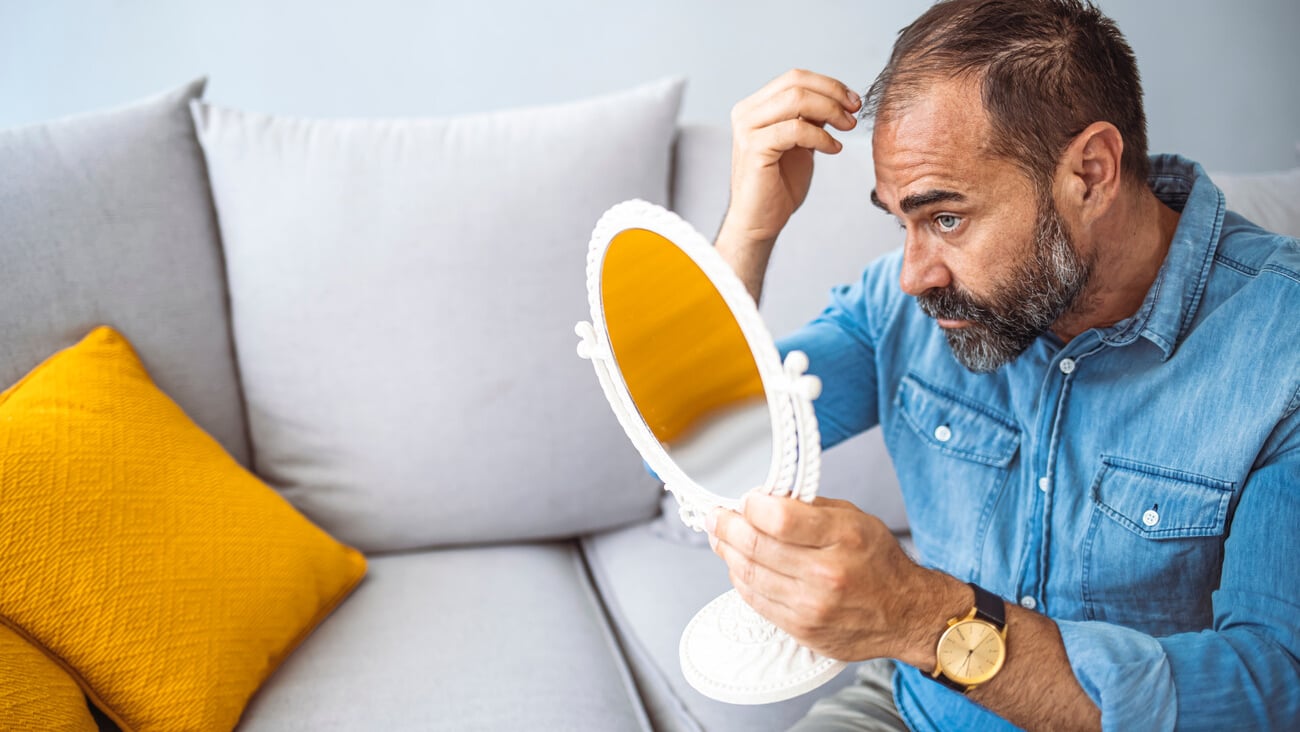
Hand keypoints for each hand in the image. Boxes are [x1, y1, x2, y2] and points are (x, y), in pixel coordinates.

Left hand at [707, 493, 951, 663]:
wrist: (905, 614)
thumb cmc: (879, 563)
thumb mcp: (855, 519)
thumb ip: (809, 508)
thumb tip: (764, 499)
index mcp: (843, 537)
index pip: (778, 517)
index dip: (751, 505)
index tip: (744, 499)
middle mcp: (826, 573)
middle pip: (755, 545)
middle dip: (726, 525)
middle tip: (716, 516)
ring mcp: (811, 606)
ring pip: (748, 574)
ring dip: (727, 552)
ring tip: (720, 537)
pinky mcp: (801, 628)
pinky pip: (755, 600)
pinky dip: (740, 578)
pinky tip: (738, 565)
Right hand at [721, 70, 861, 248]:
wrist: (760, 221)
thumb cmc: (779, 184)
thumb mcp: (800, 142)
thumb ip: (810, 118)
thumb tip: (836, 98)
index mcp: (755, 107)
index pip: (794, 78)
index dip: (828, 84)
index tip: (852, 100)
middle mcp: (746, 113)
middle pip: (796, 82)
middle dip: (832, 94)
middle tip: (854, 111)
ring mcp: (747, 130)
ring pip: (796, 100)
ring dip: (830, 111)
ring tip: (847, 129)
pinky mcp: (754, 149)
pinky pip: (795, 130)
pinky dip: (821, 137)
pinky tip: (833, 148)